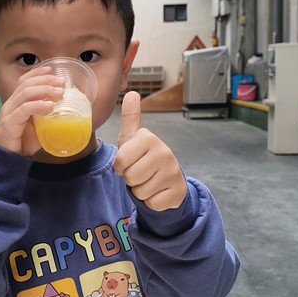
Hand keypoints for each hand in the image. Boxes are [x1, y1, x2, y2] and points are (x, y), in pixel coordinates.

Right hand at [0, 67, 64, 156]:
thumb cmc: (21, 142)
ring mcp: (9, 112)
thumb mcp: (37, 128)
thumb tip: (66, 116)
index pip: (24, 81)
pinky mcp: (10, 123)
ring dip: (44, 90)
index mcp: (16, 103)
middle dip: (45, 80)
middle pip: (26, 84)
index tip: (51, 70)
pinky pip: (24, 109)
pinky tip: (49, 106)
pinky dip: (38, 105)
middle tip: (61, 82)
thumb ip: (47, 119)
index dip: (37, 73)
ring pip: (25, 93)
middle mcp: (11, 104)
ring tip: (59, 92)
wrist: (6, 158)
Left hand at [113, 91, 187, 210]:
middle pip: (130, 177)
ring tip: (149, 180)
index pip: (121, 161)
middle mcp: (164, 153)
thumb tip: (131, 93)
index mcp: (150, 139)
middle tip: (140, 172)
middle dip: (130, 179)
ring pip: (140, 192)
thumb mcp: (134, 138)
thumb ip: (131, 117)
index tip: (129, 162)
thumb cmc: (144, 157)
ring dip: (140, 190)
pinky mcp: (177, 192)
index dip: (120, 166)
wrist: (168, 180)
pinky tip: (158, 191)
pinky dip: (151, 201)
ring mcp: (173, 172)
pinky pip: (151, 203)